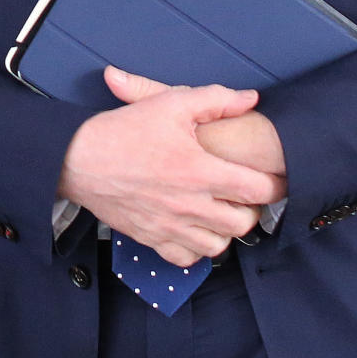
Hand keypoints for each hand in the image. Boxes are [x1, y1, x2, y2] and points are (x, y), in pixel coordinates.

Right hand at [56, 66, 278, 266]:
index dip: (275, 185)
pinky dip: (196, 248)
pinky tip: (193, 227)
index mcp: (200, 171)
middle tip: (245, 194)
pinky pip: (186, 258)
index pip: (257, 189)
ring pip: (218, 246)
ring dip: (226, 230)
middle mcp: (189, 205)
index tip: (276, 178)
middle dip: (252, 209)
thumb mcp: (171, 103)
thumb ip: (216, 100)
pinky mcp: (152, 239)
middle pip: (243, 223)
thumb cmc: (125, 130)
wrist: (79, 159)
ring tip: (221, 211)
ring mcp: (170, 226)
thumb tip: (252, 99)